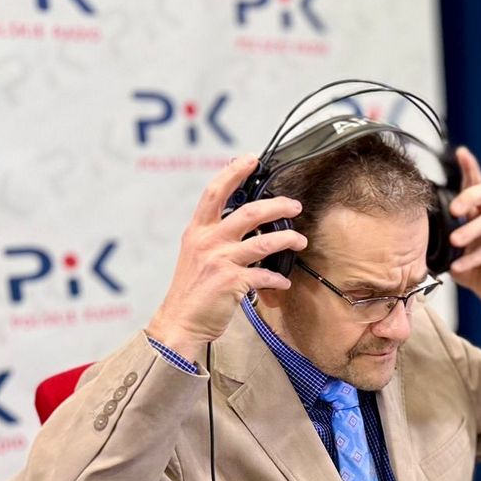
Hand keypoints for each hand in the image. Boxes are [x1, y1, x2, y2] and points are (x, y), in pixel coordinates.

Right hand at [145, 154, 306, 356]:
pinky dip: (278, 279)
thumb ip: (214, 235)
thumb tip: (242, 222)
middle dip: (276, 206)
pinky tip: (284, 281)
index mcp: (197, 231)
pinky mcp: (231, 282)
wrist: (180, 321)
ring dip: (287, 239)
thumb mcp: (195, 253)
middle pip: (248, 213)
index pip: (215, 192)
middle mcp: (208, 241)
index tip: (251, 159)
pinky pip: (264, 276)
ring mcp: (220, 261)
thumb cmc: (191, 290)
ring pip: (263, 242)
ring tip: (300, 240)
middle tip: (294, 205)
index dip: (234, 172)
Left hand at [447, 146, 480, 326]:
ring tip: (455, 240)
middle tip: (454, 209)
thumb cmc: (468, 264)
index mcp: (476, 212)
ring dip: (470, 230)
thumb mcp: (450, 247)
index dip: (470, 167)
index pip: (474, 184)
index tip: (462, 153)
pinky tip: (458, 266)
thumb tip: (409, 227)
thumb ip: (439, 234)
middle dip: (470, 196)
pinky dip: (472, 258)